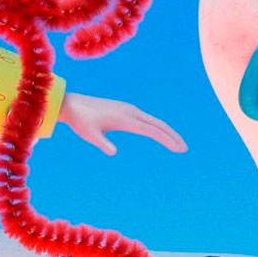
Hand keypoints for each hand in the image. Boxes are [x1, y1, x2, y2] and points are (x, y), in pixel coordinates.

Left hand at [59, 93, 186, 155]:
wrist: (73, 104)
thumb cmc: (81, 121)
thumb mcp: (90, 135)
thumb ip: (102, 144)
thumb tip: (113, 153)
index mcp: (126, 119)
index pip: (152, 130)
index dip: (166, 140)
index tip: (178, 150)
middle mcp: (131, 112)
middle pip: (158, 124)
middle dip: (172, 136)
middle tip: (184, 148)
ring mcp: (130, 110)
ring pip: (154, 121)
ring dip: (166, 132)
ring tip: (176, 144)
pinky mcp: (127, 110)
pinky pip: (147, 119)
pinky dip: (157, 127)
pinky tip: (159, 134)